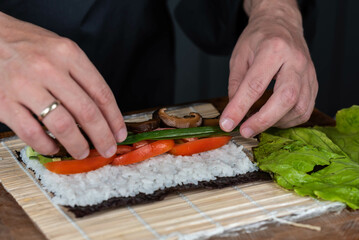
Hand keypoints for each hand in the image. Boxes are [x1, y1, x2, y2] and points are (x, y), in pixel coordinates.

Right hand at [0, 13, 126, 158]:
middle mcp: (48, 68)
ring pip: (62, 125)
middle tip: (108, 149)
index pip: (101, 92)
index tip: (119, 133)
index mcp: (68, 54)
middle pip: (86, 112)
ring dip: (77, 145)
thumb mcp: (61, 49)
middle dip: (102, 136)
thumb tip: (102, 111)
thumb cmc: (29, 45)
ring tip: (83, 152)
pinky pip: (32, 132)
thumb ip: (81, 76)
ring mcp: (25, 86)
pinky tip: (54, 147)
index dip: (114, 118)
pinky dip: (47, 146)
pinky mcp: (4, 102)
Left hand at [220, 0, 317, 137]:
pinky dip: (289, 120)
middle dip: (263, 120)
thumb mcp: (239, 57)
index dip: (239, 108)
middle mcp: (295, 60)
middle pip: (285, 98)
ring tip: (258, 122)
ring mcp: (308, 73)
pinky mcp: (314, 83)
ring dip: (276, 122)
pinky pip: (306, 109)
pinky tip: (274, 118)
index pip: (255, 85)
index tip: (227, 124)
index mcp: (273, 49)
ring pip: (299, 108)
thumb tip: (235, 113)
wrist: (282, 25)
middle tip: (245, 131)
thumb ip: (236, 85)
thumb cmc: (259, 39)